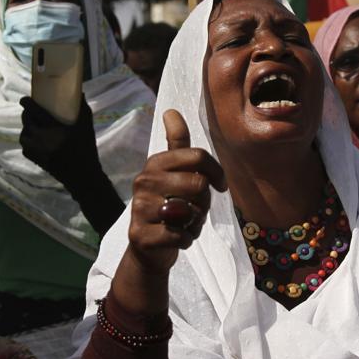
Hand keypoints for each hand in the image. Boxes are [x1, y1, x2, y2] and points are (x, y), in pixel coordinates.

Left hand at [20, 96, 97, 188]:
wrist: (82, 175)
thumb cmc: (86, 148)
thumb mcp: (87, 127)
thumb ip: (83, 109)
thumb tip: (79, 93)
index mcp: (53, 128)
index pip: (34, 111)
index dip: (27, 103)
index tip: (24, 99)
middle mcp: (41, 138)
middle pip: (26, 121)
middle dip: (26, 114)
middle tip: (31, 111)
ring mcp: (37, 150)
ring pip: (23, 135)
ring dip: (26, 128)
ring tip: (32, 125)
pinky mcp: (36, 159)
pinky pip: (25, 147)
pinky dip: (27, 141)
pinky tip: (34, 139)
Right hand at [126, 110, 226, 273]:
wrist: (148, 248)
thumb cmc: (170, 206)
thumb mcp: (173, 172)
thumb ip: (176, 144)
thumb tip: (170, 110)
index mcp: (155, 163)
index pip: (198, 156)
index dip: (216, 172)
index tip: (219, 185)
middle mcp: (144, 181)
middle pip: (198, 184)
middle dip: (205, 202)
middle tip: (194, 210)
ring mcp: (139, 208)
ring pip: (191, 211)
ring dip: (196, 222)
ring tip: (184, 224)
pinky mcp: (140, 235)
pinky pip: (180, 235)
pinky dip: (187, 239)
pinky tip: (177, 238)